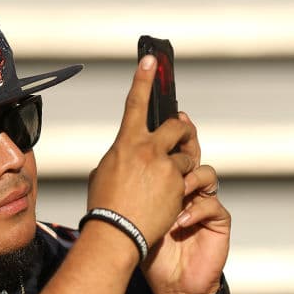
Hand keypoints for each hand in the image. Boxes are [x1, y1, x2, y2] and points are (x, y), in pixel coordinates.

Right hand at [86, 55, 198, 248]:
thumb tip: (128, 155)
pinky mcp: (180, 185)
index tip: (151, 60)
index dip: (143, 78)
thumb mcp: (104, 173)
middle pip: (177, 127)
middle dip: (182, 131)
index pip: (136, 103)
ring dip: (182, 166)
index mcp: (126, 143)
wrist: (117, 234)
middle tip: (181, 136)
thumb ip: (120, 157)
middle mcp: (148, 149)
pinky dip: (183, 187)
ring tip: (168, 184)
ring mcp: (166, 167)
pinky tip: (170, 200)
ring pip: (186, 155)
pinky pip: (190, 178)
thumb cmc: (105, 208)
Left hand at [142, 114, 230, 293]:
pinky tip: (177, 224)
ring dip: (187, 182)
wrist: (170, 284)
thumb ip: (133, 182)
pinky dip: (193, 211)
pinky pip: (210, 203)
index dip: (172, 125)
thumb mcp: (134, 210)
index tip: (170, 109)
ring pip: (205, 173)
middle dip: (185, 144)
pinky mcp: (218, 220)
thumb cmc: (149, 248)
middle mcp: (188, 187)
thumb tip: (118, 150)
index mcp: (167, 181)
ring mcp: (204, 202)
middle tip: (175, 144)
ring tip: (174, 196)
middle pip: (192, 152)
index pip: (171, 146)